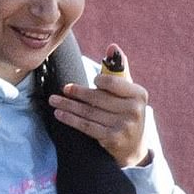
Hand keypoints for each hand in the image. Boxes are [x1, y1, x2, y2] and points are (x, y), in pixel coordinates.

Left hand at [49, 45, 149, 167]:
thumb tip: (112, 46)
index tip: (90, 80)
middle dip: (77, 93)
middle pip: (98, 98)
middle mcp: (134, 110)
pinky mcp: (112, 139)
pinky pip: (86, 126)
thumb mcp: (128, 93)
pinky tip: (60, 114)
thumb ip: (119, 70)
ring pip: (89, 112)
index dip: (99, 80)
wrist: (132, 147)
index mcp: (139, 94)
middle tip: (62, 89)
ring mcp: (123, 126)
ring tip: (54, 100)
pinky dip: (71, 119)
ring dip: (68, 106)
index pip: (114, 82)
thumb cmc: (126, 112)